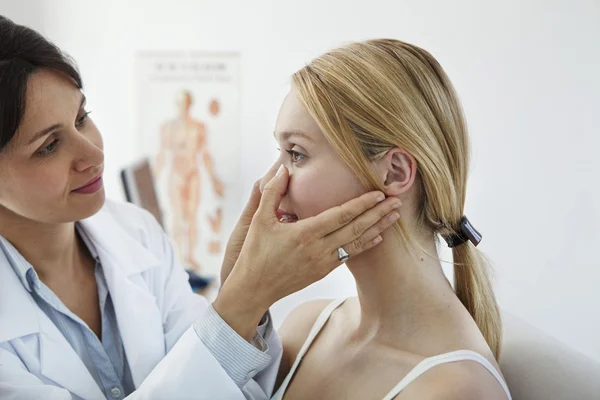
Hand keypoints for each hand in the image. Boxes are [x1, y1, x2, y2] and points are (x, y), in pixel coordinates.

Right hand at [214, 165, 400, 339]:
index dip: (362, 204)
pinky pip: (349, 256)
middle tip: (397, 201)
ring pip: (357, 243)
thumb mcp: (258, 220)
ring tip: (394, 217)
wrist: (253, 289)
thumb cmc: (254, 253)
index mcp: (305, 234)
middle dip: (378, 214)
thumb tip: (282, 169)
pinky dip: (365, 245)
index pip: (341, 215)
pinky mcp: (322, 272)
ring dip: (377, 229)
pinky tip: (376, 237)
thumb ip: (271, 192)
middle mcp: (318, 249)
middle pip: (356, 228)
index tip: (379, 193)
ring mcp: (322, 263)